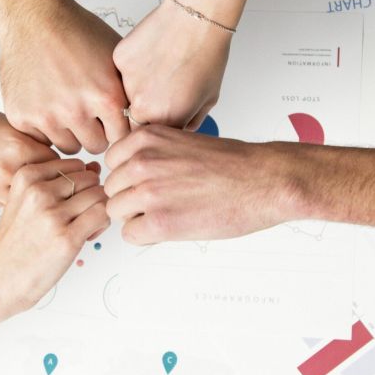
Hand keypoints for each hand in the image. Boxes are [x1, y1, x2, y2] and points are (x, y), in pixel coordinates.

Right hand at [0, 0, 129, 154]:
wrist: (33, 16)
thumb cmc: (75, 31)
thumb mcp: (116, 57)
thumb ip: (130, 91)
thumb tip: (147, 115)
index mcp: (106, 96)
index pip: (122, 138)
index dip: (118, 128)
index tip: (111, 119)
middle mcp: (77, 110)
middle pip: (96, 146)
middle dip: (95, 132)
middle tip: (88, 112)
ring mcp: (47, 116)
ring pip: (68, 146)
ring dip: (70, 132)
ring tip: (67, 106)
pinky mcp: (21, 117)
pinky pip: (41, 139)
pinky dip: (44, 127)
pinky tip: (46, 103)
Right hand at [0, 98, 58, 206]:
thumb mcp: (12, 125)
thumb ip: (34, 144)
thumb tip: (55, 161)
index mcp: (19, 146)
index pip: (57, 166)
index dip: (59, 168)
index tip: (60, 170)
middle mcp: (5, 168)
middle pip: (43, 187)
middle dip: (46, 185)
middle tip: (47, 183)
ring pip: (23, 201)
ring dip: (26, 196)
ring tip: (25, 187)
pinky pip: (2, 204)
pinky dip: (6, 197)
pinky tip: (2, 186)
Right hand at [0, 158, 109, 314]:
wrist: (0, 278)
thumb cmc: (16, 243)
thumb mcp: (25, 201)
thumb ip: (58, 182)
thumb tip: (94, 168)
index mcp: (26, 176)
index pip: (75, 164)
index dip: (80, 182)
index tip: (71, 201)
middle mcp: (38, 191)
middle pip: (90, 179)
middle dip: (92, 196)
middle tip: (81, 216)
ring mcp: (53, 214)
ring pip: (99, 195)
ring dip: (99, 210)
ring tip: (84, 226)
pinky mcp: (67, 237)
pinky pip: (102, 215)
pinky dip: (102, 224)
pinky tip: (87, 235)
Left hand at [104, 125, 297, 244]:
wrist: (263, 181)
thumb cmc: (232, 164)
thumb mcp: (181, 141)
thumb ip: (151, 154)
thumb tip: (130, 172)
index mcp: (146, 138)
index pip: (112, 163)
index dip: (129, 177)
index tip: (146, 183)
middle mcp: (142, 162)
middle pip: (112, 189)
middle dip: (131, 198)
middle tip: (160, 203)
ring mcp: (148, 192)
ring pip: (116, 212)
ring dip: (137, 217)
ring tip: (168, 213)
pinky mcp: (159, 222)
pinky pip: (130, 234)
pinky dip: (146, 235)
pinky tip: (170, 227)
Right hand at [112, 0, 230, 129]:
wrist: (196, 17)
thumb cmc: (207, 54)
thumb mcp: (208, 99)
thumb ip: (188, 122)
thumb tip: (177, 130)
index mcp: (164, 120)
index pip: (149, 137)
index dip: (157, 125)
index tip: (163, 114)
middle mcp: (141, 105)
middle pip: (134, 118)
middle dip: (146, 108)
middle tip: (162, 87)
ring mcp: (126, 82)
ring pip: (125, 93)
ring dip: (138, 86)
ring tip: (160, 66)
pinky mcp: (119, 60)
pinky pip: (121, 71)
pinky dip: (133, 65)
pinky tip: (152, 53)